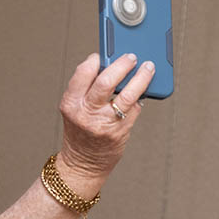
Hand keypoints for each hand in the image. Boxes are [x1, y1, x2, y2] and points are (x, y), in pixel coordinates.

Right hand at [56, 52, 153, 186]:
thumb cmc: (81, 132)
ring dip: (141, 78)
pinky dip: (139, 98)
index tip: (104, 54)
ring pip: (126, 94)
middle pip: (106, 81)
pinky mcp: (119, 131)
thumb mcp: (75, 109)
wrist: (83, 164)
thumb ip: (87, 89)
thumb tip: (113, 66)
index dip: (95, 59)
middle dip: (122, 64)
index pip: (83, 73)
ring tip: (148, 68)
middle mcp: (85, 112)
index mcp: (70, 103)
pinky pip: (134, 108)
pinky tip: (142, 91)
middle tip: (132, 57)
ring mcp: (103, 123)